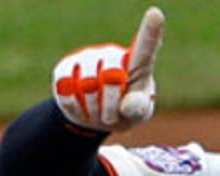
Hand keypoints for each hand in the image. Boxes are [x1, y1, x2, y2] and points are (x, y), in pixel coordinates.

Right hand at [51, 6, 164, 131]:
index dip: (150, 33)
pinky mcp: (65, 68)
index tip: (155, 14)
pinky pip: (67, 90)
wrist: (96, 117)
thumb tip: (128, 105)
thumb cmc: (125, 111)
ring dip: (94, 111)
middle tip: (112, 117)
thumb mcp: (138, 114)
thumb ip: (139, 109)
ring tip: (98, 114)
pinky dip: (76, 108)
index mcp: (137, 65)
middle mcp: (112, 55)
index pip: (145, 49)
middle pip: (111, 77)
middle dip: (111, 106)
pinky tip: (82, 108)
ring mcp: (87, 58)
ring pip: (86, 85)